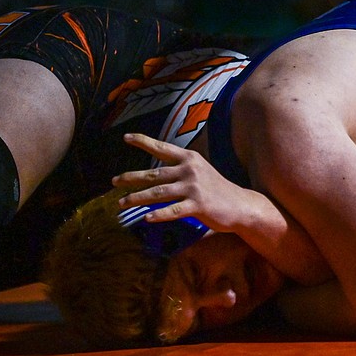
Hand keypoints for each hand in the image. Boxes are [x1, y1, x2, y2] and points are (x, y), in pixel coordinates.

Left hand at [113, 133, 253, 230]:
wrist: (241, 204)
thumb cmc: (217, 189)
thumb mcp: (200, 171)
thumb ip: (179, 170)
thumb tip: (154, 174)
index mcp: (189, 158)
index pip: (162, 148)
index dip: (143, 141)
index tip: (126, 137)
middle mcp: (190, 170)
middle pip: (154, 174)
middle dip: (131, 178)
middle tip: (114, 181)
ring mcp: (194, 188)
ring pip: (158, 193)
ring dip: (137, 198)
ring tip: (122, 203)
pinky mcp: (198, 206)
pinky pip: (173, 211)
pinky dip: (158, 215)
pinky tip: (146, 218)